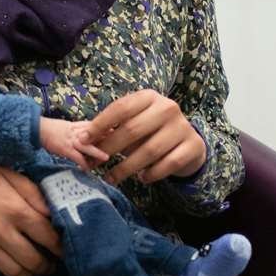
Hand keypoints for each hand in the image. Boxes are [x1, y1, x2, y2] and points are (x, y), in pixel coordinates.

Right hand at [0, 149, 60, 275]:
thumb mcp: (7, 172)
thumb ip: (32, 192)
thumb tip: (52, 212)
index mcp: (16, 209)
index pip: (48, 237)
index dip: (61, 248)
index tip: (65, 251)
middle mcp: (1, 231)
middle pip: (33, 261)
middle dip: (46, 267)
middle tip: (50, 267)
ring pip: (12, 272)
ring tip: (31, 274)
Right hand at [38, 118, 109, 170]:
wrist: (36, 129)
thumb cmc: (48, 129)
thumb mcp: (64, 126)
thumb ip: (75, 130)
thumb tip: (84, 135)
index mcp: (74, 126)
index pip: (92, 125)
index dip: (104, 127)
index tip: (115, 129)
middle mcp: (74, 132)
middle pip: (92, 134)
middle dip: (105, 138)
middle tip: (118, 140)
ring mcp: (70, 140)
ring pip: (86, 145)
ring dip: (96, 151)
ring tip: (106, 157)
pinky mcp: (64, 149)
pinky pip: (75, 157)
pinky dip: (82, 163)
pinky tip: (87, 170)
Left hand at [85, 89, 205, 184]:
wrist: (188, 141)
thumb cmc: (151, 130)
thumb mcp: (134, 123)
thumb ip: (113, 129)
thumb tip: (82, 139)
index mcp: (148, 97)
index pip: (120, 108)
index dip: (99, 124)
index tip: (82, 140)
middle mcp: (167, 108)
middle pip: (132, 130)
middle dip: (109, 148)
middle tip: (93, 163)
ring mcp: (182, 127)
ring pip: (149, 151)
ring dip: (126, 167)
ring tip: (111, 177)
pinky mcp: (192, 147)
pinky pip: (167, 164)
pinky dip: (151, 174)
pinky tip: (141, 178)